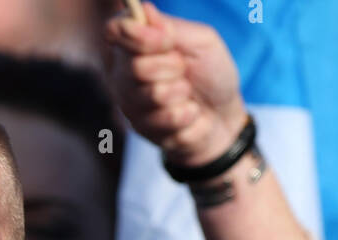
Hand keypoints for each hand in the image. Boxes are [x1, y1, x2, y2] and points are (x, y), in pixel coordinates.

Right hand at [104, 1, 247, 167]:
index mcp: (135, 46)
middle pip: (137, 67)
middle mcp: (124, 74)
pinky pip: (168, 119)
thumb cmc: (211, 73)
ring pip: (155, 95)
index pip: (115, 30)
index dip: (139, 36)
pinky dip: (189, 115)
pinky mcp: (142, 130)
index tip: (167, 40)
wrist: (222, 115)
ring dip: (183, 94)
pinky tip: (187, 115)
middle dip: (173, 68)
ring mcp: (130, 104)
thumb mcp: (201, 41)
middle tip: (183, 71)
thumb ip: (171, 27)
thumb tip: (142, 10)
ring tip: (187, 96)